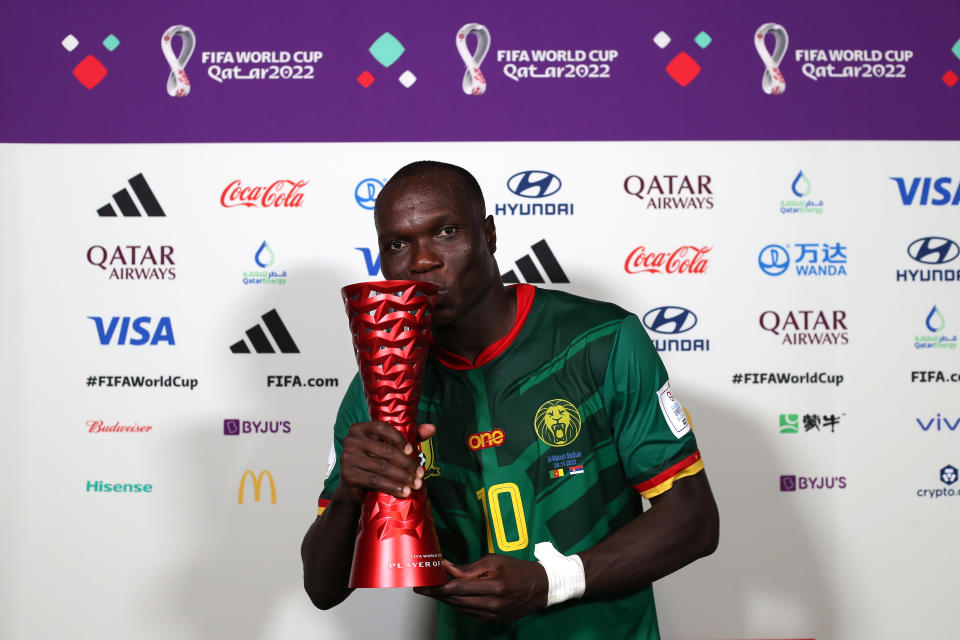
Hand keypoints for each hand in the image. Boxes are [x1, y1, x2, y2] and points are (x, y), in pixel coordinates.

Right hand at [335, 421, 436, 503]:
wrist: (355, 488)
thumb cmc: (374, 462)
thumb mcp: (391, 446)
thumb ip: (411, 435)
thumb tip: (432, 428)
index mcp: (360, 429)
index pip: (381, 428)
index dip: (398, 438)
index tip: (412, 450)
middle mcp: (350, 440)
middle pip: (384, 450)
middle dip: (406, 463)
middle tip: (420, 473)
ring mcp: (347, 457)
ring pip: (381, 467)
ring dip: (402, 477)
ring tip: (415, 484)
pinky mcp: (348, 475)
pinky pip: (374, 480)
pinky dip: (391, 487)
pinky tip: (403, 492)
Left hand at [414, 555, 547, 622]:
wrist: (540, 587)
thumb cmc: (518, 569)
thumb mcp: (494, 561)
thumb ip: (470, 568)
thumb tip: (448, 568)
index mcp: (494, 586)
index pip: (458, 588)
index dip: (438, 586)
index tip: (423, 584)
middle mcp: (492, 604)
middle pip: (456, 600)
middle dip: (437, 594)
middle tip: (422, 587)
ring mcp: (492, 615)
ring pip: (461, 608)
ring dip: (446, 599)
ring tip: (433, 591)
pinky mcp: (493, 620)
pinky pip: (469, 613)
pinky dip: (458, 604)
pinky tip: (451, 596)